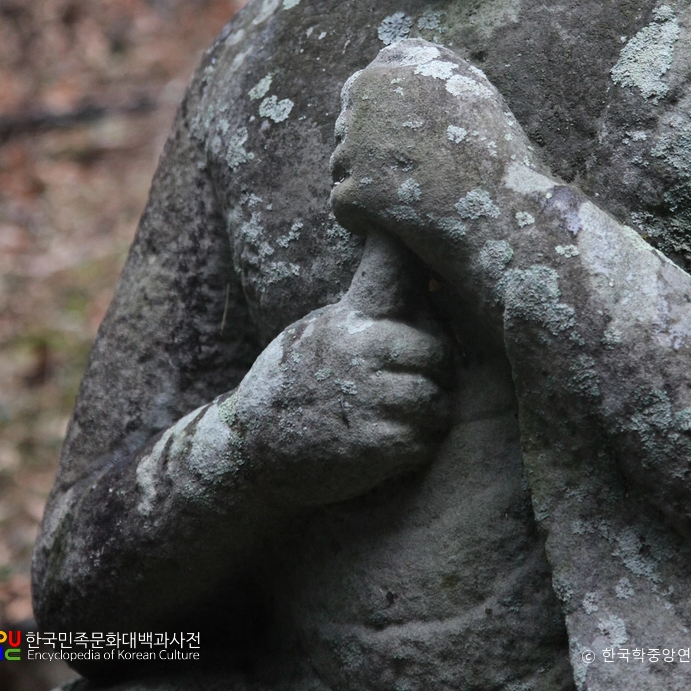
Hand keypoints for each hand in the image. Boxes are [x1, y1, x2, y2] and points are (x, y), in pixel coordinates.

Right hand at [233, 230, 453, 506]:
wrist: (251, 445)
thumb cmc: (301, 378)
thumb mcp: (327, 327)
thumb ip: (374, 310)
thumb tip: (437, 284)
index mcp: (351, 314)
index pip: (390, 262)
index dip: (409, 247)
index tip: (420, 245)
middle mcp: (361, 347)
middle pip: (438, 351)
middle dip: (438, 371)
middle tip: (422, 380)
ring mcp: (367, 397)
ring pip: (438, 401)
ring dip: (431, 413)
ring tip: (407, 413)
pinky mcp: (371, 446)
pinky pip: (424, 441)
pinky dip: (417, 445)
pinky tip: (393, 439)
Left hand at [330, 39, 532, 280]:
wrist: (507, 214)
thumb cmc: (501, 158)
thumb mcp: (475, 93)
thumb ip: (434, 69)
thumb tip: (398, 57)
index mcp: (402, 66)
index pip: (361, 85)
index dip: (378, 115)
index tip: (398, 141)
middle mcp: (374, 94)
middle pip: (346, 122)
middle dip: (365, 147)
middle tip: (404, 175)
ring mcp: (360, 141)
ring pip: (341, 162)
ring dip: (362, 183)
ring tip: (405, 202)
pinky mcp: (357, 188)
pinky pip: (341, 204)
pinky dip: (360, 219)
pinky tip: (389, 226)